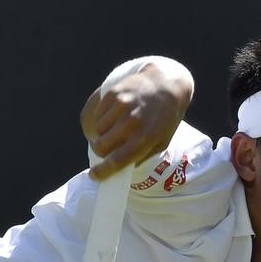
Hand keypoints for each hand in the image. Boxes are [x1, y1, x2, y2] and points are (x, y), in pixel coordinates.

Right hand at [80, 62, 191, 180]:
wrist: (166, 86)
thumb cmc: (165, 119)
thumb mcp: (161, 142)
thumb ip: (142, 155)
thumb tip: (120, 167)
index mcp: (145, 139)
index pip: (117, 160)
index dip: (103, 171)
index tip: (94, 176)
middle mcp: (132, 123)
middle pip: (101, 147)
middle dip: (101, 152)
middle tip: (106, 150)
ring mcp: (121, 107)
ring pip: (97, 130)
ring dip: (102, 134)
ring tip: (115, 129)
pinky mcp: (112, 94)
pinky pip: (97, 114)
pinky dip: (101, 119)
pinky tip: (114, 116)